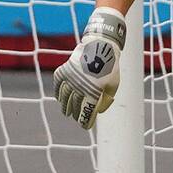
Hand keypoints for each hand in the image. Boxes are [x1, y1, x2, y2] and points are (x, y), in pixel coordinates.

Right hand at [53, 7, 126, 128]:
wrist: (101, 47)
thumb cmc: (111, 68)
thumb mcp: (114, 85)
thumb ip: (106, 100)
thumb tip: (98, 110)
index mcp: (94, 92)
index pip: (87, 112)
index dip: (85, 121)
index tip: (85, 126)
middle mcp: (81, 87)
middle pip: (75, 105)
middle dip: (75, 113)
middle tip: (75, 118)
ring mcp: (71, 79)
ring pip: (65, 97)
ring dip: (65, 106)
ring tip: (66, 112)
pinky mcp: (65, 70)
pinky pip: (59, 84)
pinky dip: (58, 92)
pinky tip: (59, 98)